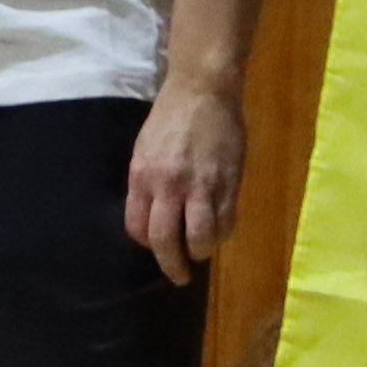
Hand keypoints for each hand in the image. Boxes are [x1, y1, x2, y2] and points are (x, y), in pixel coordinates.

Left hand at [125, 71, 248, 281]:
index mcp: (143, 176)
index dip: (147, 244)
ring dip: (201, 251)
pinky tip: (220, 229)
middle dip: (173, 265)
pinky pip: (226, 221)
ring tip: (202, 251)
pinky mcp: (229, 182)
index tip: (156, 245)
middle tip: (180, 275)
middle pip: (166, 241)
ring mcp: (201, 185)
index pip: (138, 228)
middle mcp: (169, 185)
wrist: (204, 90)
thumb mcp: (145, 149)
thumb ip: (148, 184)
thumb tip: (154, 216)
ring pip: (200, 238)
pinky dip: (223, 232)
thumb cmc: (171, 117)